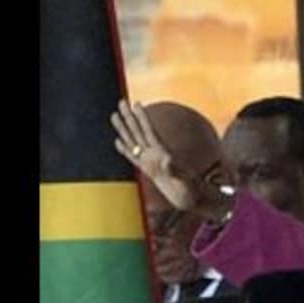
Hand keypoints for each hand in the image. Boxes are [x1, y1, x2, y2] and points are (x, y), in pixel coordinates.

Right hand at [110, 100, 231, 220]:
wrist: (189, 201)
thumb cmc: (188, 192)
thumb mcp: (182, 181)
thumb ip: (172, 170)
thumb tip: (166, 159)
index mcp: (160, 155)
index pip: (148, 131)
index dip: (142, 118)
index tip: (136, 103)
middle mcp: (153, 156)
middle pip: (138, 132)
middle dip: (129, 117)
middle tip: (121, 101)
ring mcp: (149, 162)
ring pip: (132, 141)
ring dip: (123, 129)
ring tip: (114, 115)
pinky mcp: (146, 171)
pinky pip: (132, 158)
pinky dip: (124, 149)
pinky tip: (117, 141)